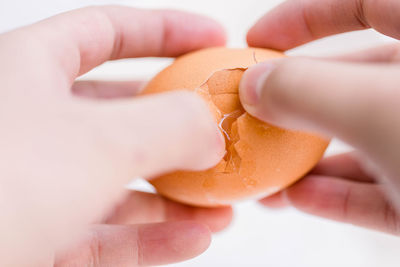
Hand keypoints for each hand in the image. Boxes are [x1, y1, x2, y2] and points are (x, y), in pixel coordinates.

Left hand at [0, 5, 231, 265]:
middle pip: (123, 113)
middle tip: (221, 132)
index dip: (164, 30)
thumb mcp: (99, 142)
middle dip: (179, 125)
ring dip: (175, 193)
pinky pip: (108, 232)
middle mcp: (32, 125)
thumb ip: (170, 125)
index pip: (108, 31)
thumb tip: (212, 129)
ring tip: (221, 202)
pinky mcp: (38, 239)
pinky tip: (195, 238)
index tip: (212, 38)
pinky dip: (153, 237)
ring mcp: (35, 185)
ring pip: (120, 180)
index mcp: (29, 72)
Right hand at [239, 0, 399, 233]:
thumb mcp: (375, 108)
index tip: (257, 41)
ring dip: (312, 158)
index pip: (366, 3)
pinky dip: (342, 193)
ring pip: (367, 139)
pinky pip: (387, 186)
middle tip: (254, 116)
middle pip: (356, 80)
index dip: (305, 15)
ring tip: (267, 174)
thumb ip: (306, 90)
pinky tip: (300, 199)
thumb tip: (255, 88)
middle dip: (298, 100)